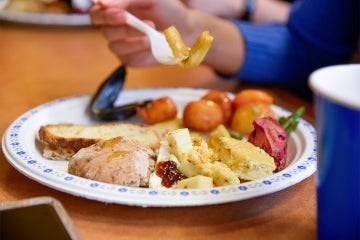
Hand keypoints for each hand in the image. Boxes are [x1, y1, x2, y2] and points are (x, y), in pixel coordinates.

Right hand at [90, 0, 245, 73]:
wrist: (186, 30)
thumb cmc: (168, 10)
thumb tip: (100, 2)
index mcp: (116, 10)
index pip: (96, 14)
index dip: (104, 14)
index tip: (122, 14)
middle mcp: (116, 29)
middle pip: (104, 31)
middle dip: (120, 27)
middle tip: (132, 21)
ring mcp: (122, 46)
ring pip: (115, 46)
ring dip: (133, 38)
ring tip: (152, 32)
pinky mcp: (131, 60)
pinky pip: (128, 58)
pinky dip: (141, 50)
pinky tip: (153, 44)